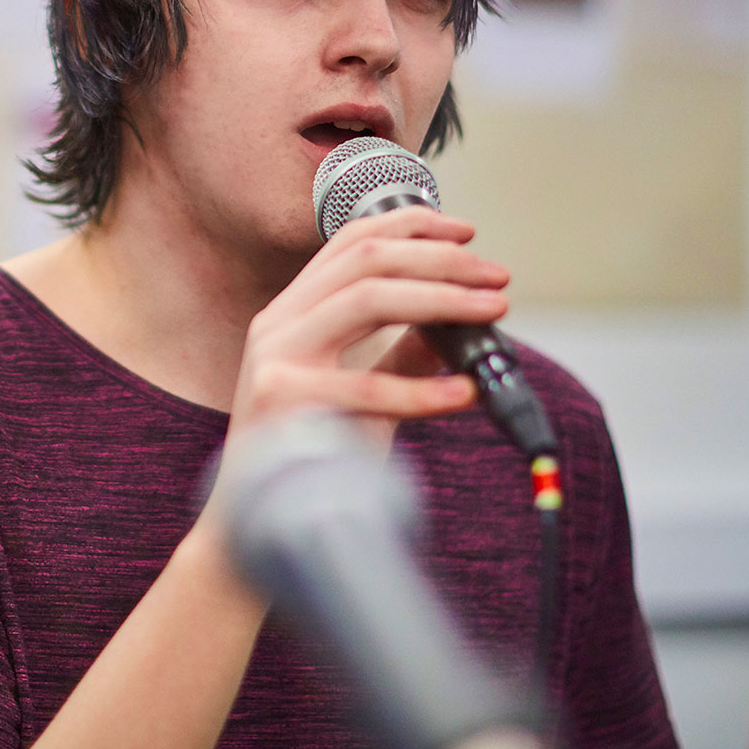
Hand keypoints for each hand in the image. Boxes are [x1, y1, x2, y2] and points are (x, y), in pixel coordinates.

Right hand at [228, 205, 505, 443]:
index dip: (410, 224)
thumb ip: (397, 353)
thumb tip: (456, 323)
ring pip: (366, 299)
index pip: (349, 241)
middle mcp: (277, 323)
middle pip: (366, 260)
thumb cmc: (309, 455)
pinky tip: (463, 393)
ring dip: (442, 298)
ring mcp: (274, 358)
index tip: (467, 232)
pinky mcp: (281, 402)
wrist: (251, 524)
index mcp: (291, 312)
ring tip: (493, 311)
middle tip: (497, 277)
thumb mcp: (358, 391)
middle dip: (441, 259)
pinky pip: (367, 387)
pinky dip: (423, 388)